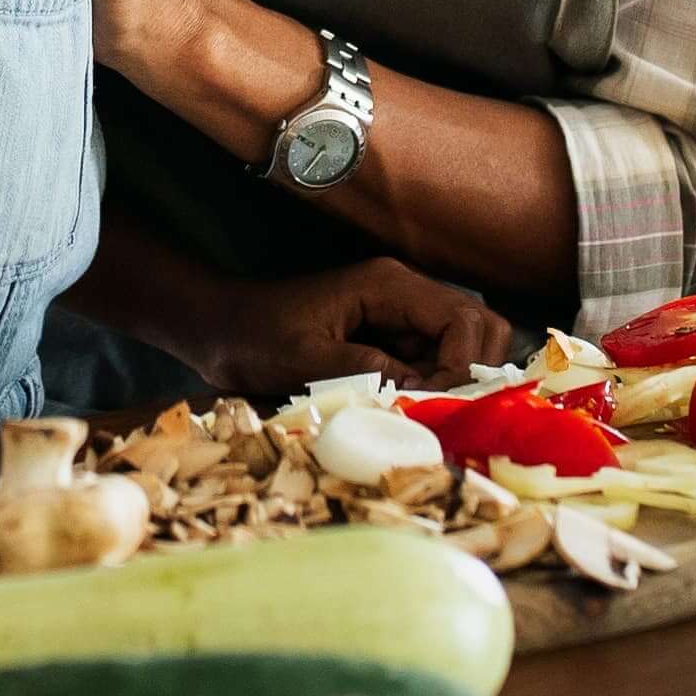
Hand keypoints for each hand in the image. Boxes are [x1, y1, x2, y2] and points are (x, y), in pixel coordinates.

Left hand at [156, 253, 523, 396]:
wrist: (217, 328)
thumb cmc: (253, 337)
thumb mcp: (307, 360)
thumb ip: (367, 371)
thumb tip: (422, 389)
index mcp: (388, 285)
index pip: (462, 320)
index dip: (461, 366)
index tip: (434, 402)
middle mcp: (403, 292)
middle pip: (478, 324)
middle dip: (471, 369)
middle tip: (438, 407)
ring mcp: (398, 313)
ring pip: (460, 344)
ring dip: (452, 379)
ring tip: (422, 410)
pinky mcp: (387, 335)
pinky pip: (430, 358)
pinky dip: (430, 384)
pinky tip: (406, 407)